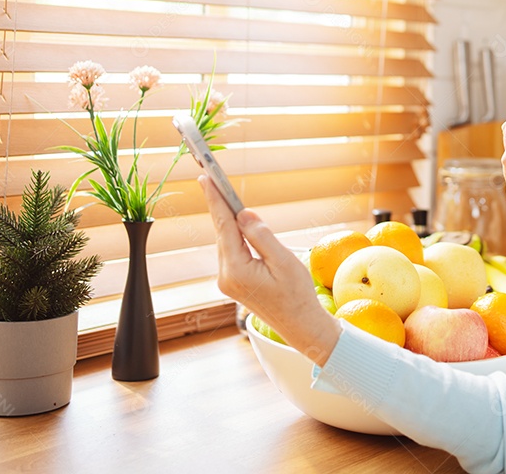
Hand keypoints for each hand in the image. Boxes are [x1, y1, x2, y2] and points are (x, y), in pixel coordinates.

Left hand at [201, 176, 340, 364]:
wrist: (300, 325)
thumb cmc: (297, 295)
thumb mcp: (284, 261)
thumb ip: (261, 235)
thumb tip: (243, 214)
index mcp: (237, 269)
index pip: (224, 226)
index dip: (215, 200)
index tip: (205, 179)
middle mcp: (225, 275)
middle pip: (222, 232)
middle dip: (220, 207)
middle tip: (213, 180)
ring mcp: (227, 281)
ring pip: (226, 242)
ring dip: (229, 221)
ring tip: (226, 197)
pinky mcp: (233, 283)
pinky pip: (231, 252)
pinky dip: (234, 236)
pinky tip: (238, 225)